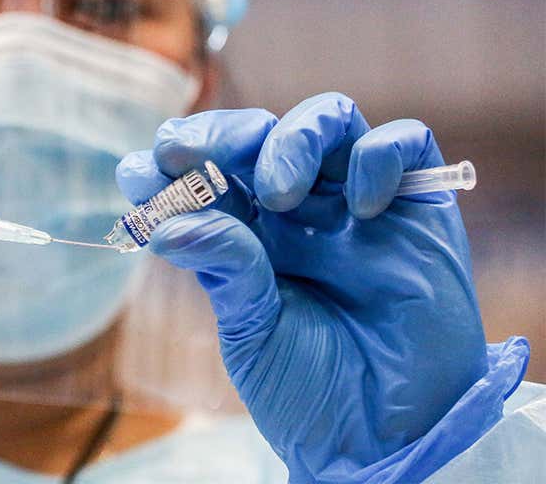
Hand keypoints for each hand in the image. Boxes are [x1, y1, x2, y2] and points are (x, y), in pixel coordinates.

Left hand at [116, 93, 488, 482]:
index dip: (167, 161)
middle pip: (257, 131)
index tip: (138, 177)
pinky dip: (378, 156)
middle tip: (193, 158)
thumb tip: (165, 224)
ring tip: (278, 193)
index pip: (201, 169)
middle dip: (220, 133)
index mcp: (243, 230)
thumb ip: (222, 268)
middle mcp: (296, 206)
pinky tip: (362, 208)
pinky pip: (405, 142)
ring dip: (293, 138)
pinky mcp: (416, 206)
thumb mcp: (252, 329)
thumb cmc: (312, 387)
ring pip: (327, 119)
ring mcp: (353, 201)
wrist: (387, 436)